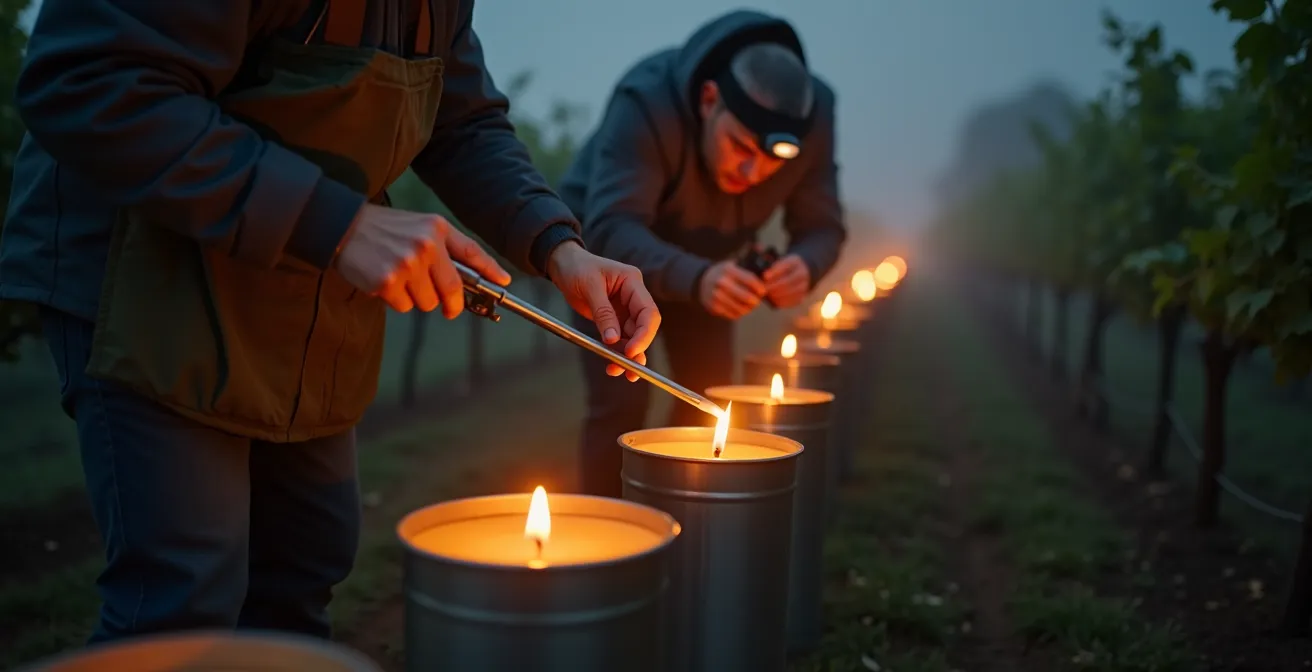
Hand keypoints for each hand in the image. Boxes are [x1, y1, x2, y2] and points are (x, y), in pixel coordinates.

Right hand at [335, 203, 510, 316]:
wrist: (341, 226)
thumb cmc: (384, 228)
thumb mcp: (419, 225)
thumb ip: (446, 247)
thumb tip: (474, 276)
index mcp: (437, 228)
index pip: (472, 252)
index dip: (490, 270)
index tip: (504, 283)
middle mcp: (426, 245)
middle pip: (453, 290)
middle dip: (453, 304)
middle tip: (449, 309)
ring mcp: (407, 265)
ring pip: (429, 303)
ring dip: (417, 298)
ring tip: (400, 278)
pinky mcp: (387, 282)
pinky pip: (405, 307)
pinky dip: (396, 301)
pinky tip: (384, 281)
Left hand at [547, 242, 660, 381]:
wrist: (563, 265)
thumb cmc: (577, 267)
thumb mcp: (589, 287)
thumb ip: (603, 313)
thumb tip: (613, 338)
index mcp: (633, 283)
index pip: (648, 312)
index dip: (644, 334)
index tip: (631, 351)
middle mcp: (632, 297)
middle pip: (644, 327)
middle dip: (637, 348)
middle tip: (627, 366)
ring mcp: (624, 309)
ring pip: (632, 337)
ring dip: (626, 355)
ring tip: (617, 370)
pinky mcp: (613, 319)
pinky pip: (619, 338)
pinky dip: (616, 352)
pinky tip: (612, 364)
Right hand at [698, 259, 765, 319]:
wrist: (702, 281)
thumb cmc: (723, 273)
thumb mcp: (732, 264)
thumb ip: (747, 267)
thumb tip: (766, 277)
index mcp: (729, 270)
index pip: (750, 280)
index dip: (760, 288)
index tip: (763, 291)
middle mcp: (722, 282)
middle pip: (747, 297)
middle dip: (756, 301)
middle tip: (757, 300)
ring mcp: (717, 296)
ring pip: (741, 309)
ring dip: (748, 309)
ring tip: (749, 305)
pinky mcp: (714, 307)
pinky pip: (733, 315)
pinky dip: (739, 313)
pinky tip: (739, 308)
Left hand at [762, 254, 810, 307]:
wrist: (801, 271)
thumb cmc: (782, 265)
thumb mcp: (778, 256)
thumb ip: (766, 253)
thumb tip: (757, 247)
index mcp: (795, 261)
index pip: (785, 266)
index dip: (774, 272)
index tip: (764, 276)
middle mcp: (802, 273)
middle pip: (787, 281)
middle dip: (772, 286)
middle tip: (761, 289)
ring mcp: (804, 285)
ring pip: (789, 292)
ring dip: (775, 295)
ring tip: (765, 294)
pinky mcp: (802, 296)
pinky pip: (791, 301)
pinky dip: (780, 301)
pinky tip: (772, 299)